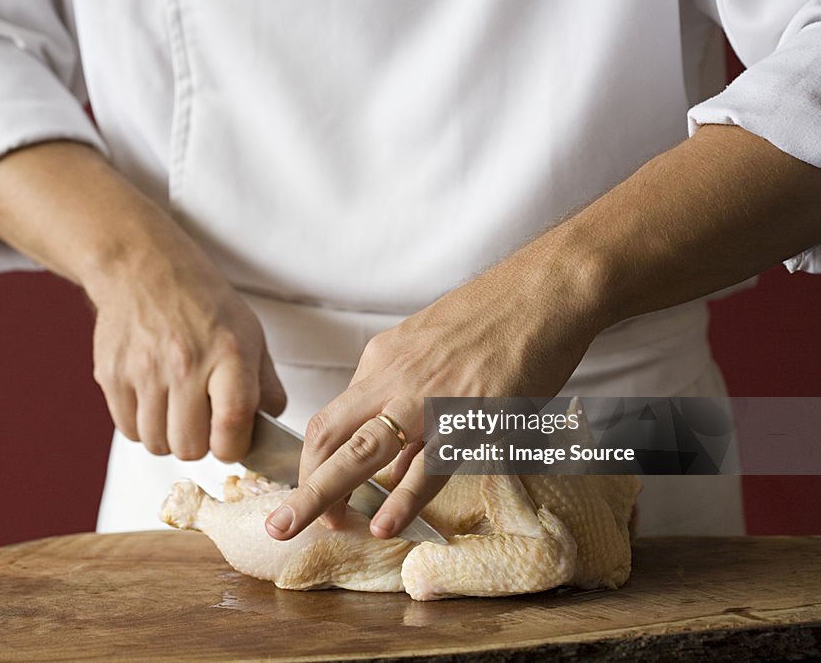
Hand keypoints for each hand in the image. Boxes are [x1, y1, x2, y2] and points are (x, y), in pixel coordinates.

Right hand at [86, 249, 286, 460]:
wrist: (143, 268)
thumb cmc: (204, 304)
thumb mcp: (251, 334)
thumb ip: (265, 388)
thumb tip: (267, 433)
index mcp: (229, 353)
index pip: (232, 427)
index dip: (234, 447)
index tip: (231, 440)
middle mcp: (185, 363)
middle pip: (189, 447)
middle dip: (200, 444)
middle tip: (202, 422)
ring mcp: (143, 370)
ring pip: (156, 445)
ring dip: (169, 436)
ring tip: (176, 408)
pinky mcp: (111, 375)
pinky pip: (128, 430)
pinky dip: (143, 425)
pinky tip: (153, 399)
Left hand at [264, 236, 608, 540]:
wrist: (541, 291)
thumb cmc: (491, 318)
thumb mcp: (427, 347)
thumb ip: (403, 399)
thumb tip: (392, 463)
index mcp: (381, 360)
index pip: (329, 420)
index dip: (312, 464)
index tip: (312, 495)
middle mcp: (395, 379)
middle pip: (330, 438)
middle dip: (302, 486)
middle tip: (279, 525)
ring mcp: (432, 399)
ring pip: (366, 453)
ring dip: (331, 494)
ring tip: (310, 530)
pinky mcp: (473, 416)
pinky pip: (431, 464)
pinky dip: (404, 498)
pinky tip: (385, 525)